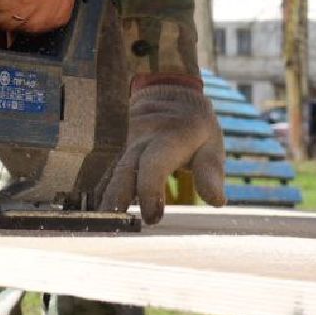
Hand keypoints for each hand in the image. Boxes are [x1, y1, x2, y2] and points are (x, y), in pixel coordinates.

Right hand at [99, 79, 226, 224]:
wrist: (170, 91)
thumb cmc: (196, 129)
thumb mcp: (211, 146)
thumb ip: (210, 174)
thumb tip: (217, 202)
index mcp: (170, 136)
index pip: (154, 164)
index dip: (150, 190)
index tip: (152, 218)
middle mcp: (142, 137)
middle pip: (126, 168)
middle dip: (118, 196)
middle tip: (116, 223)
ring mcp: (125, 141)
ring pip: (112, 169)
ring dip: (106, 194)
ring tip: (101, 221)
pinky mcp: (117, 148)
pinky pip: (107, 169)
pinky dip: (102, 188)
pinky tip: (98, 209)